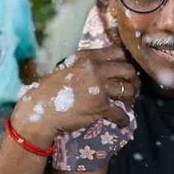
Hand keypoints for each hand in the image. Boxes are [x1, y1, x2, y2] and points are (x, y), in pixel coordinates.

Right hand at [9, 43, 138, 149]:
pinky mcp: (100, 106)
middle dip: (133, 79)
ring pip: (127, 89)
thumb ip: (85, 65)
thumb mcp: (67, 67)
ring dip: (131, 97)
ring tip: (128, 102)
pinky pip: (120, 112)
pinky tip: (123, 121)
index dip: (126, 61)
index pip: (117, 52)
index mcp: (87, 57)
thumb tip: (101, 66)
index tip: (127, 69)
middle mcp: (96, 69)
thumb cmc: (50, 89)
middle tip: (132, 87)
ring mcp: (100, 87)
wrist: (41, 109)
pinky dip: (123, 118)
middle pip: (127, 70)